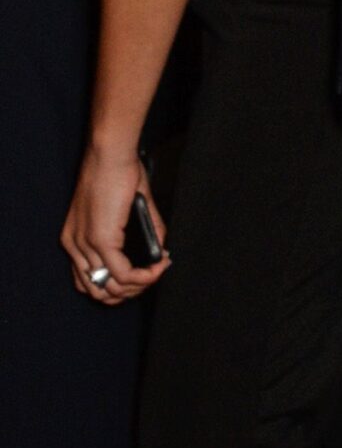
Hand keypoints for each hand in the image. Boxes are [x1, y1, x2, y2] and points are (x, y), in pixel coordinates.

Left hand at [62, 144, 172, 303]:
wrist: (110, 155)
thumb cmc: (117, 173)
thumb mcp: (128, 209)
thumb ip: (144, 232)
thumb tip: (161, 252)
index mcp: (75, 239)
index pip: (88, 281)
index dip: (117, 287)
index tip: (140, 278)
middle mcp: (74, 246)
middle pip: (98, 291)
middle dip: (129, 292)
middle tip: (151, 278)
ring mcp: (86, 245)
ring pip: (112, 287)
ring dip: (139, 286)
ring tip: (158, 271)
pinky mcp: (101, 240)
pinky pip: (124, 274)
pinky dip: (145, 276)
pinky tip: (158, 267)